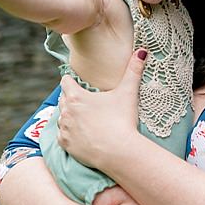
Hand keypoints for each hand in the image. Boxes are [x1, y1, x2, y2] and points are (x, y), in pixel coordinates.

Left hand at [57, 49, 146, 168]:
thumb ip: (134, 70)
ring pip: (62, 117)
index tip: (80, 84)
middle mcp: (65, 111)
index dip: (73, 81)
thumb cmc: (122, 120)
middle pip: (63, 99)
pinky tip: (83, 134)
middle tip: (89, 102)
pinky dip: (70, 133)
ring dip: (70, 116)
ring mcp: (64, 129)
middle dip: (73, 99)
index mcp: (76, 96)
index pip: (65, 81)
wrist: (118, 152)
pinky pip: (63, 135)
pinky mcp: (65, 145)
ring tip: (87, 119)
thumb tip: (143, 51)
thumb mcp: (128, 92)